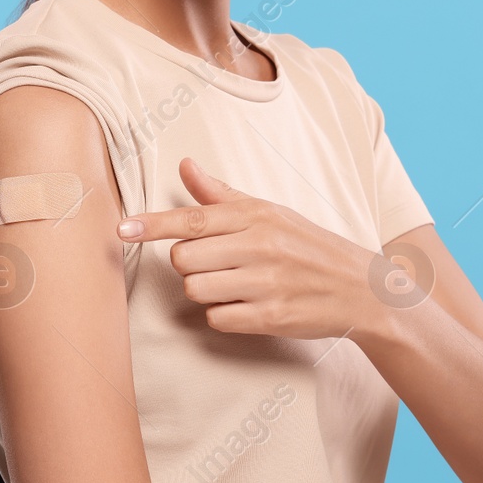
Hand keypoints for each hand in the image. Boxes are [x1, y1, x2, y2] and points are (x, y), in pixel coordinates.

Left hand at [116, 157, 382, 339]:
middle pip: (185, 259)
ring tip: (234, 286)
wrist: (361, 288)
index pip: (192, 219)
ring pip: (196, 290)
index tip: (120, 230)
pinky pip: (218, 319)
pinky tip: (247, 307)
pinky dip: (224, 316)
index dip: (152, 225)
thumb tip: (185, 164)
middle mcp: (260, 245)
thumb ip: (222, 195)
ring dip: (205, 292)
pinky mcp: (272, 317)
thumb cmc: (307, 246)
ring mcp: (267, 282)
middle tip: (216, 266)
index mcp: (256, 215)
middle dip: (190, 267)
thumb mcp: (270, 212)